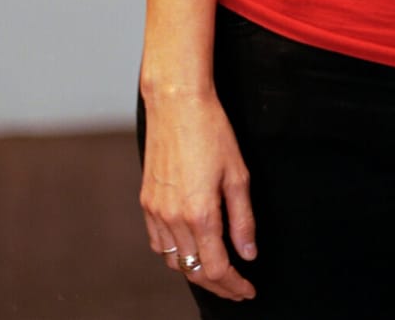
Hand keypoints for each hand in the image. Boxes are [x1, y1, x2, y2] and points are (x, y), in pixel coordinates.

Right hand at [139, 89, 257, 301]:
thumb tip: (248, 253)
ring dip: (195, 270)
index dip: (234, 285)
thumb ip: (243, 219)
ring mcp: (156, 212)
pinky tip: (191, 247)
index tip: (248, 289)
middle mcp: (173, 218)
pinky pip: (158, 243)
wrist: (176, 104)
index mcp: (200, 213)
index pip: (216, 268)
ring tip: (218, 269)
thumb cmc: (212, 132)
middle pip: (194, 271)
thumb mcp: (238, 174)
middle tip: (238, 287)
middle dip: (218, 284)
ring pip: (174, 261)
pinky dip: (176, 253)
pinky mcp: (146, 202)